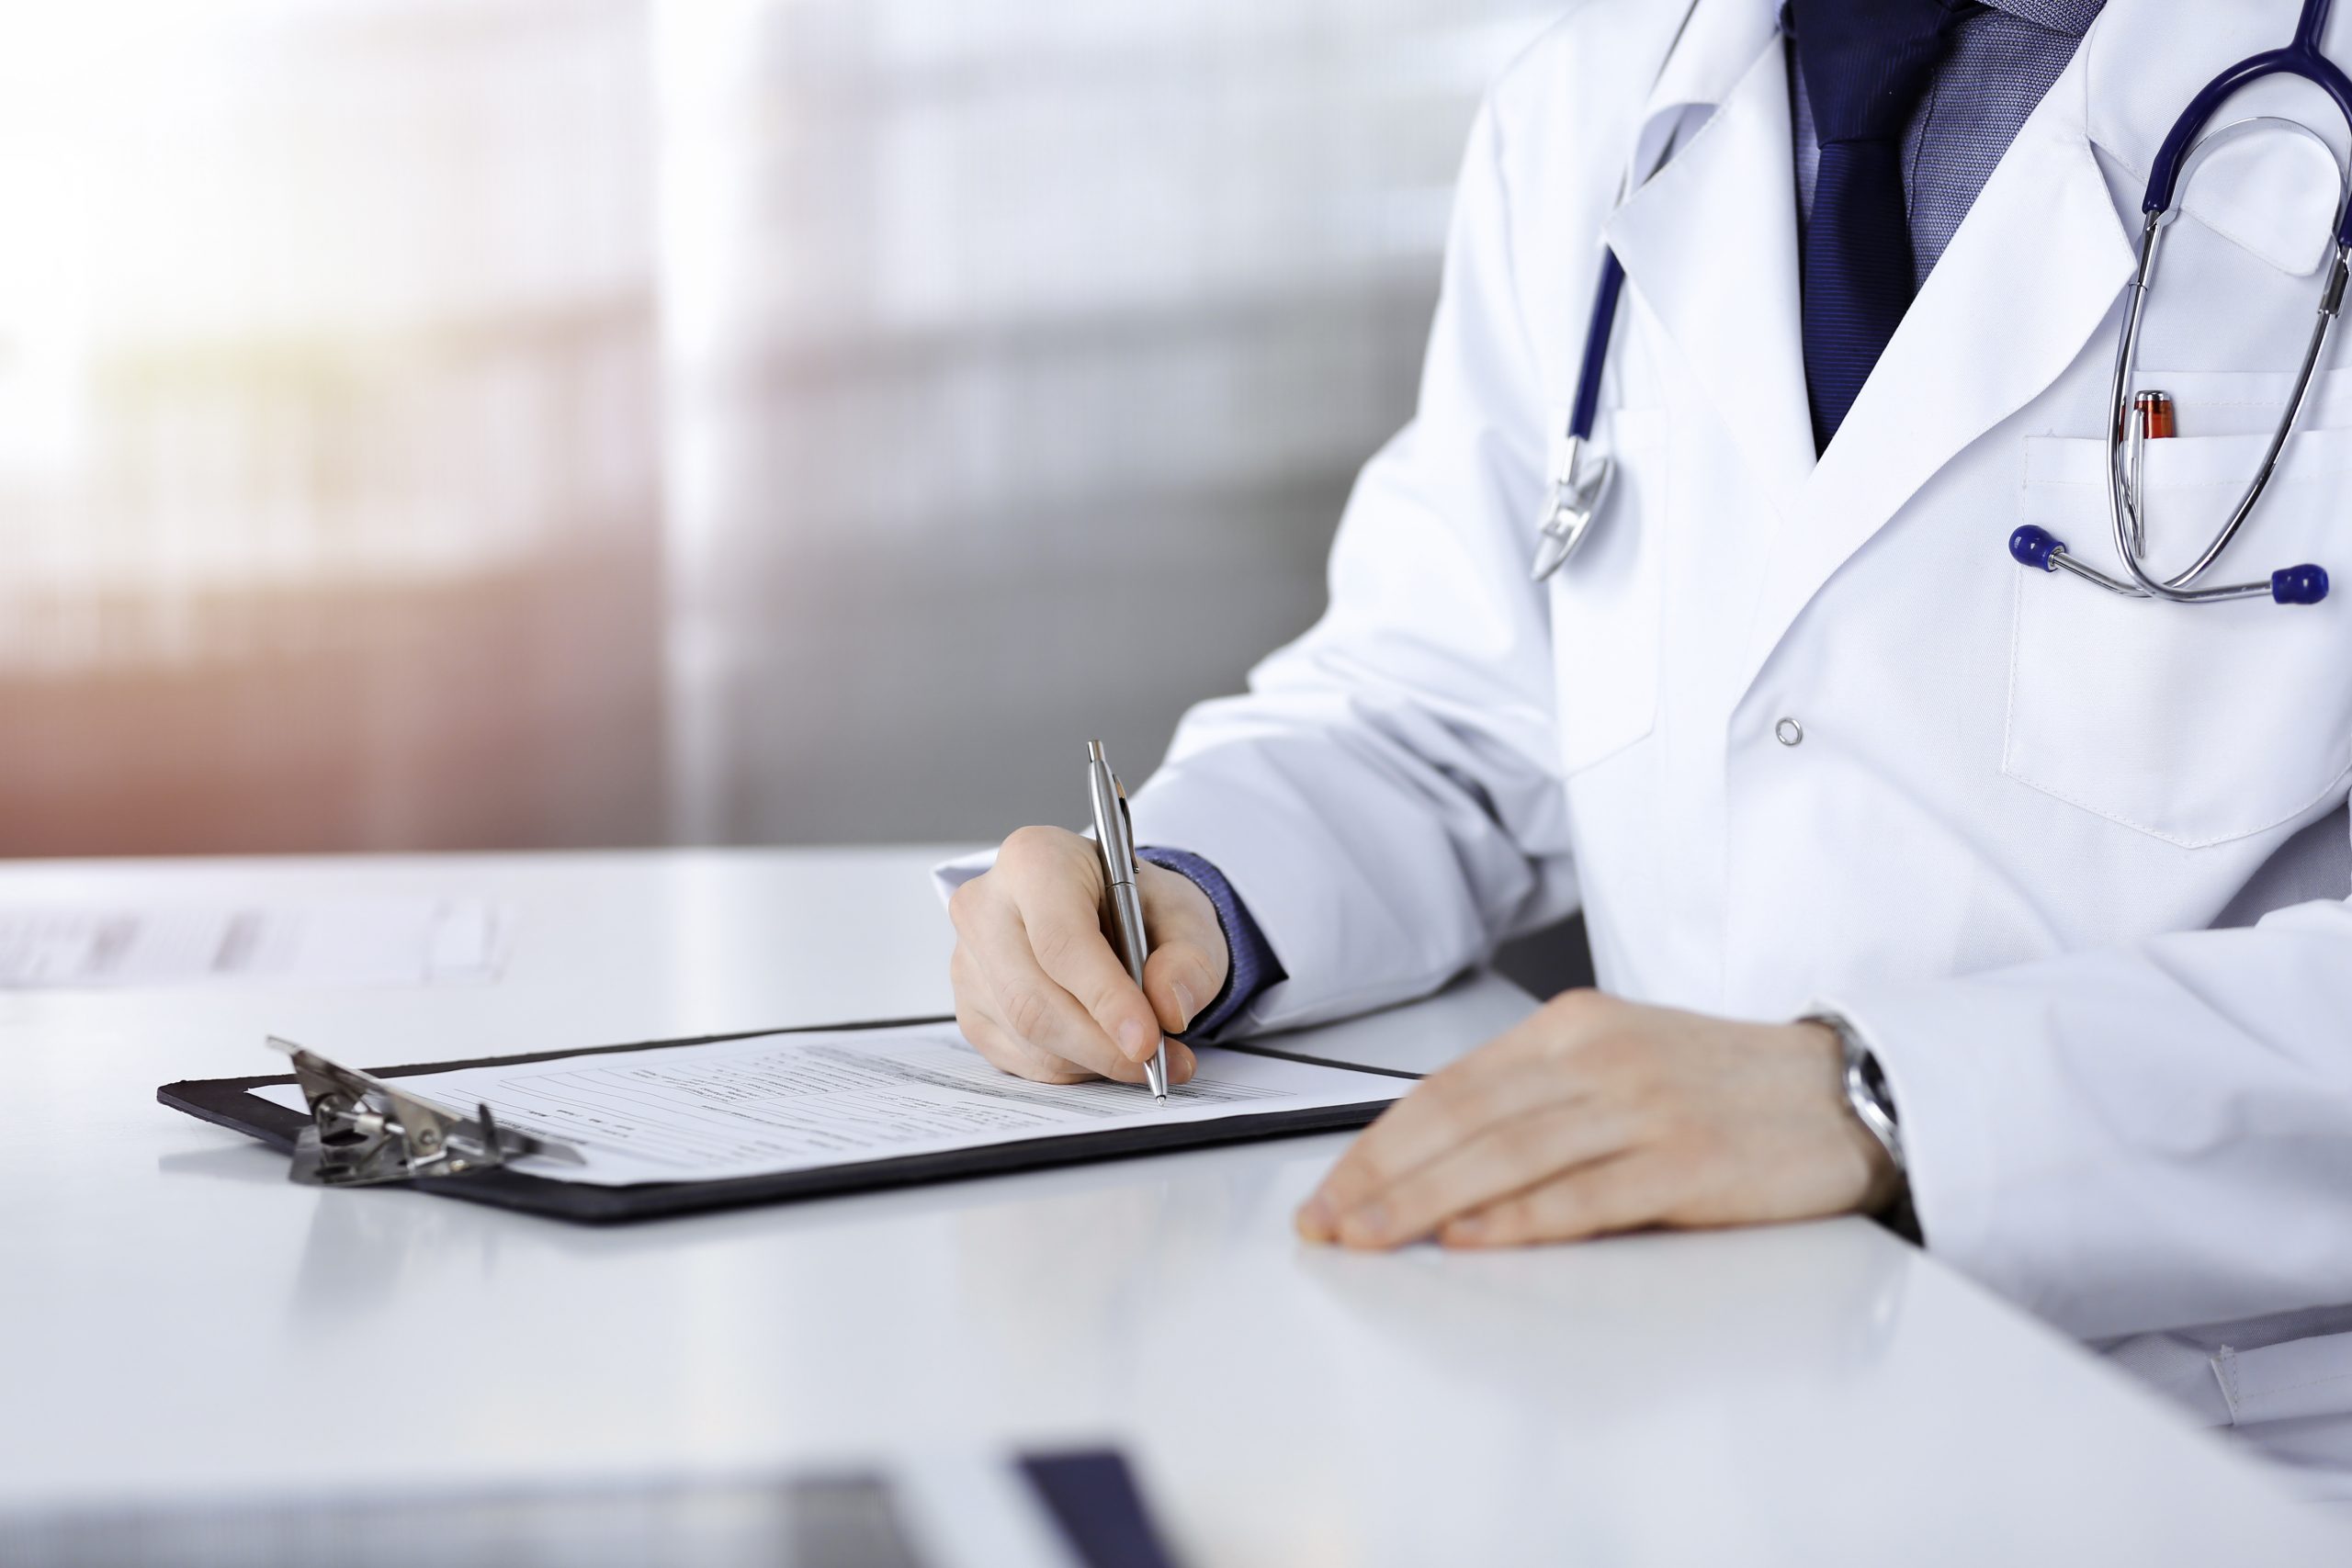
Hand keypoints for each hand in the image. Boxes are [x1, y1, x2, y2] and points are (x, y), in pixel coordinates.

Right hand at [949, 826, 1229, 1085]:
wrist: (1110, 912)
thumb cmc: (1140, 906)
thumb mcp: (1187, 918)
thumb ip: (1189, 960)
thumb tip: (1169, 1008)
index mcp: (1036, 860)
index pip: (1060, 939)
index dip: (1105, 997)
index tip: (1148, 1040)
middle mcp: (987, 905)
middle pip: (1033, 998)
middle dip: (1101, 1044)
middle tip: (1156, 1061)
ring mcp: (970, 959)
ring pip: (1028, 1034)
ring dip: (1094, 1058)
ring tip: (1143, 1051)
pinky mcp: (969, 1006)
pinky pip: (1020, 1057)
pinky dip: (1073, 1066)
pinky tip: (1103, 1045)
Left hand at [1295, 991, 1898, 1248]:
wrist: (1849, 1090)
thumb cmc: (1725, 1087)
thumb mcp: (1619, 1062)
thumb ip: (1534, 1099)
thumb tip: (1434, 1160)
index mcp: (1571, 1026)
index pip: (1445, 1088)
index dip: (1375, 1144)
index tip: (1327, 1191)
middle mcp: (1598, 1057)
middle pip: (1460, 1122)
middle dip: (1379, 1180)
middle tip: (1324, 1227)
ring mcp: (1644, 1106)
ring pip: (1505, 1157)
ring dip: (1423, 1204)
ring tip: (1369, 1241)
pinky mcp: (1689, 1162)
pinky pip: (1584, 1195)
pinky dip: (1517, 1218)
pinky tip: (1469, 1239)